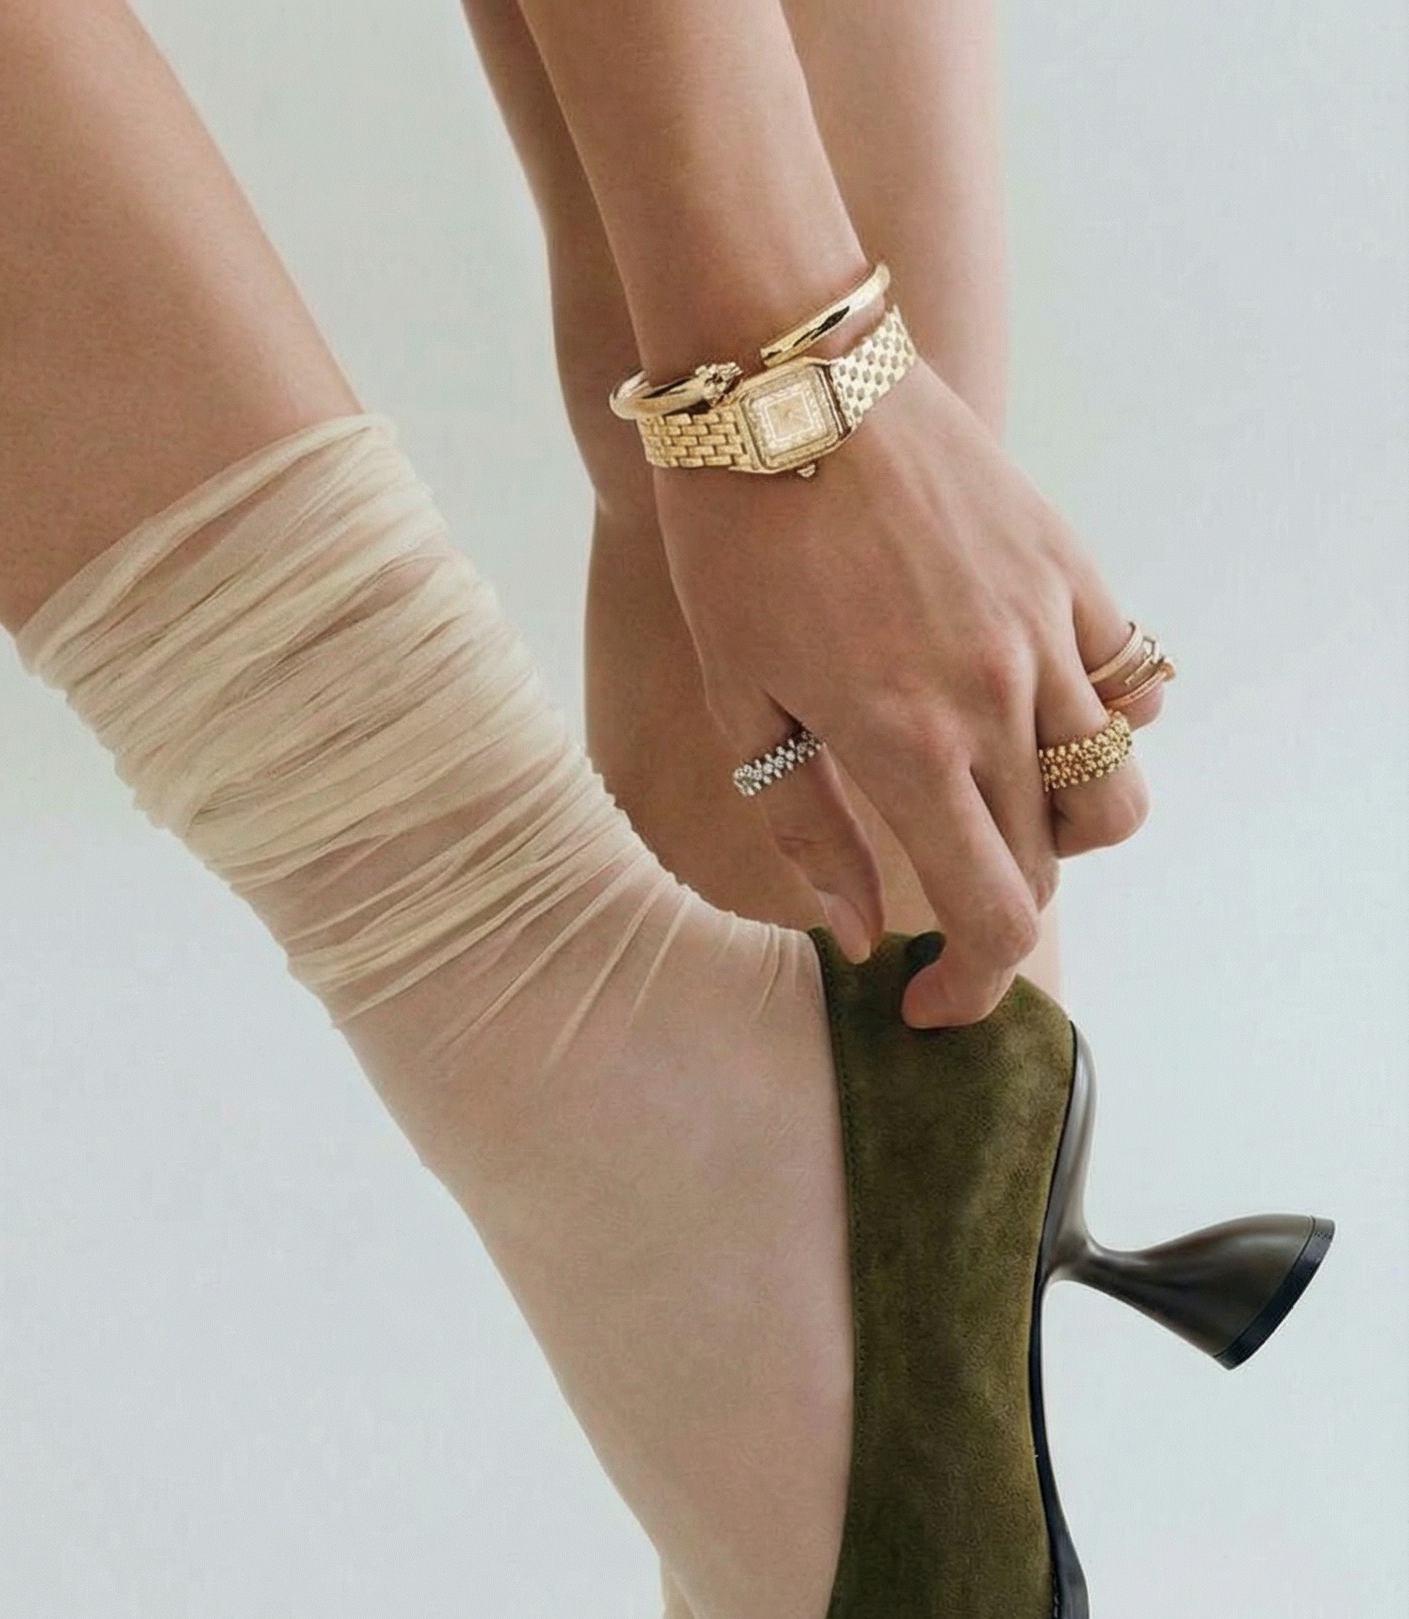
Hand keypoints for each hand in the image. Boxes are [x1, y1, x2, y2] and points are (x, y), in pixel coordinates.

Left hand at [654, 357, 1164, 1025]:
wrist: (785, 373)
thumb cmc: (735, 538)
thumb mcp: (742, 701)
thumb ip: (807, 828)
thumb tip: (861, 932)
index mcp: (904, 745)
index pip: (993, 916)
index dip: (971, 986)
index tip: (929, 1001)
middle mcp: (993, 697)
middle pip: (1044, 866)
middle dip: (995, 916)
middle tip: (937, 922)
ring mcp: (1041, 631)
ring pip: (1110, 792)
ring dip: (1064, 836)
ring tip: (997, 822)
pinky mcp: (1066, 570)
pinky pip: (1125, 682)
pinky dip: (1099, 727)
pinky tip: (1036, 725)